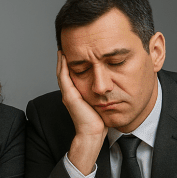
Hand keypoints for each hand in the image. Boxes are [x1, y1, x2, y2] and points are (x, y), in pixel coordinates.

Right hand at [57, 51, 106, 174]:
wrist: (93, 133)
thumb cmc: (99, 121)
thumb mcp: (102, 101)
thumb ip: (103, 91)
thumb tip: (113, 82)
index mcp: (78, 92)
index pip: (73, 72)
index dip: (74, 60)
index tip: (78, 49)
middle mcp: (70, 92)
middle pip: (65, 70)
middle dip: (66, 57)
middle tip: (67, 43)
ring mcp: (68, 93)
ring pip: (63, 71)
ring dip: (62, 59)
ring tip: (64, 46)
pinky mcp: (69, 96)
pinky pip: (63, 77)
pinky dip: (63, 66)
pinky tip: (65, 55)